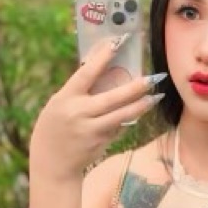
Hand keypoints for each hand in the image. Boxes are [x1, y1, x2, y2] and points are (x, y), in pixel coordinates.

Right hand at [28, 33, 165, 181]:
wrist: (51, 163)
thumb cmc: (54, 128)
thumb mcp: (58, 105)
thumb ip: (78, 92)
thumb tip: (104, 72)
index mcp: (65, 99)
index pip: (86, 74)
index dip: (102, 58)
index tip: (117, 44)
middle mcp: (79, 113)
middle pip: (113, 97)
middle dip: (135, 87)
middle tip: (153, 78)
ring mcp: (91, 130)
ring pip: (122, 115)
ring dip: (141, 105)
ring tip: (155, 97)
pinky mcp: (100, 143)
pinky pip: (118, 128)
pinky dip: (127, 119)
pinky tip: (136, 113)